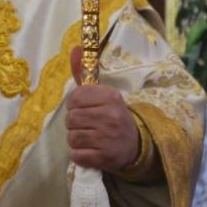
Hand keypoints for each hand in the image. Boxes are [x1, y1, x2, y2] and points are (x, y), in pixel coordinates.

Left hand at [65, 46, 139, 173]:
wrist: (135, 144)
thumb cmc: (112, 115)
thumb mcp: (102, 93)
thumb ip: (84, 73)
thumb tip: (75, 48)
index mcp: (110, 97)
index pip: (75, 98)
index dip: (74, 104)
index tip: (83, 107)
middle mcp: (111, 116)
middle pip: (71, 118)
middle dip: (74, 122)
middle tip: (86, 124)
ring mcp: (108, 138)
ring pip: (72, 136)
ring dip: (76, 138)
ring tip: (88, 136)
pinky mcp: (105, 158)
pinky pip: (77, 155)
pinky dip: (79, 154)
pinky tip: (89, 149)